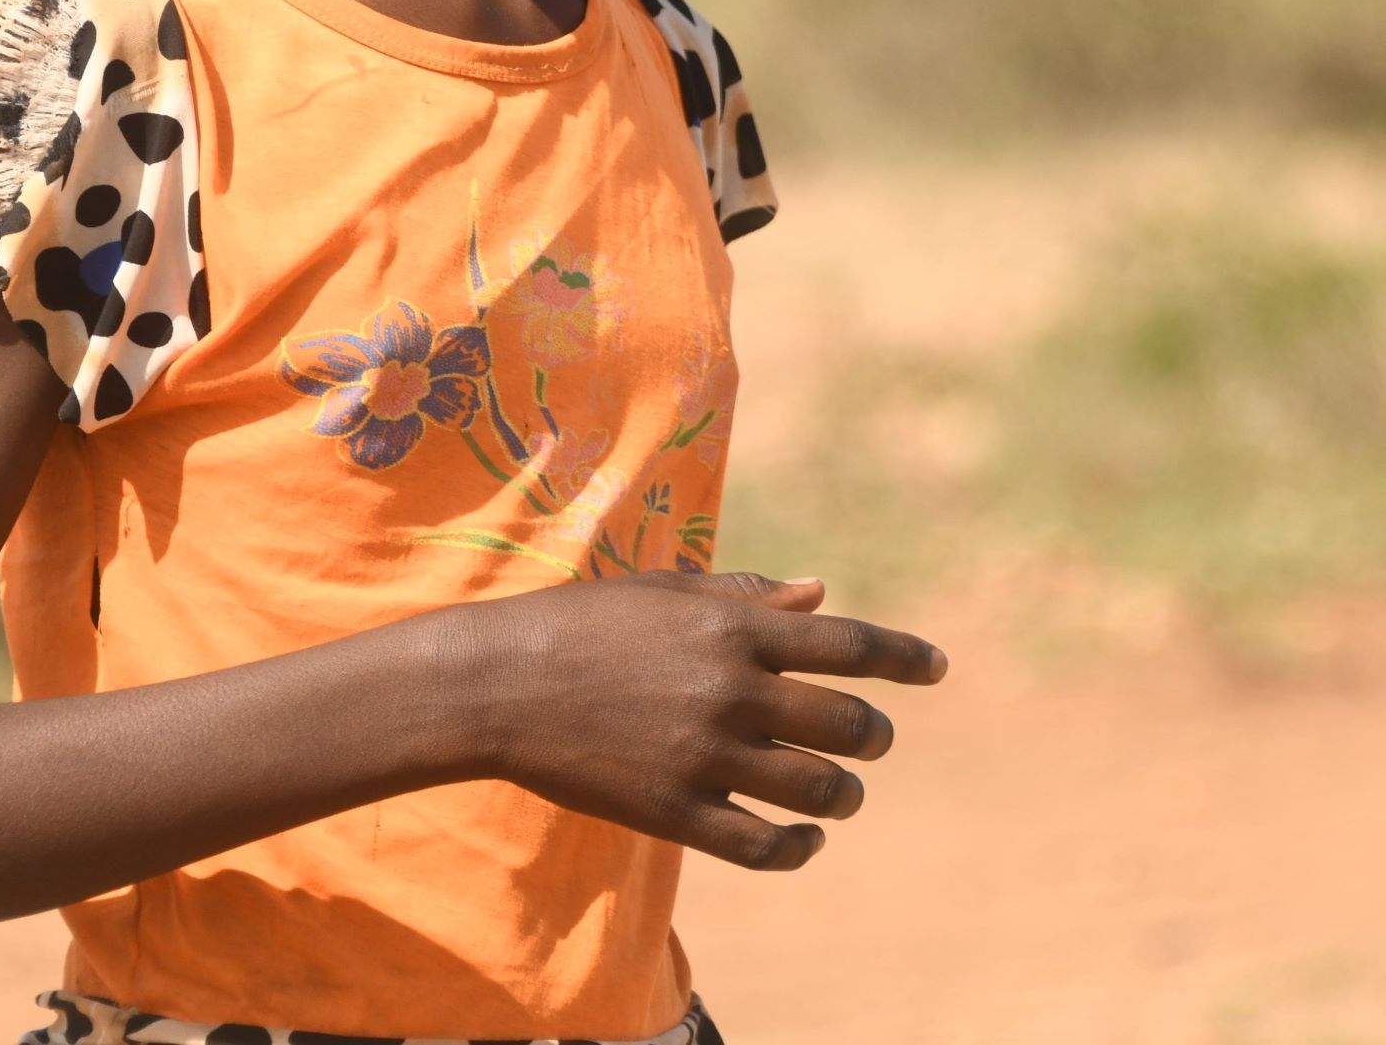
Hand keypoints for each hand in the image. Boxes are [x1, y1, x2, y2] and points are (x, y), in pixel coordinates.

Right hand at [457, 568, 946, 870]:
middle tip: (870, 738)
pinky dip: (801, 847)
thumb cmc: (586, 624)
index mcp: (731, 628)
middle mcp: (730, 690)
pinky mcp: (676, 812)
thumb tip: (822, 594)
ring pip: (819, 790)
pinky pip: (765, 846)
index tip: (937, 669)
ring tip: (841, 791)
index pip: (850, 646)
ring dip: (845, 793)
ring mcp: (704, 756)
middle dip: (874, 735)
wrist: (501, 683)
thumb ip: (747, 595)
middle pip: (848, 724)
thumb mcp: (666, 593)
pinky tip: (805, 837)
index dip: (904, 659)